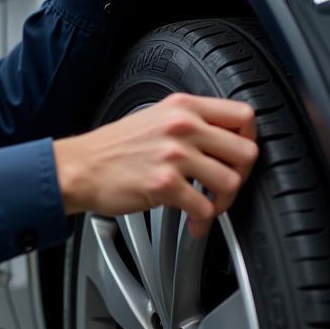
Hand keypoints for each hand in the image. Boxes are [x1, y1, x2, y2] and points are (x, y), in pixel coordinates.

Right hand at [54, 93, 257, 236]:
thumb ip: (190, 122)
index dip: (249, 138)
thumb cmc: (114, 147)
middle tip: (224, 186)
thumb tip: (226, 139)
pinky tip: (191, 221)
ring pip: (230, 182)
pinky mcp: (164, 184)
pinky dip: (202, 221)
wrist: (80, 167)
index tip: (238, 155)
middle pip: (245, 151)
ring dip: (223, 202)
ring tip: (207, 206)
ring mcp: (173, 155)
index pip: (243, 115)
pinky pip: (205, 209)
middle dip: (240, 175)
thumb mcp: (155, 117)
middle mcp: (181, 126)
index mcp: (182, 107)